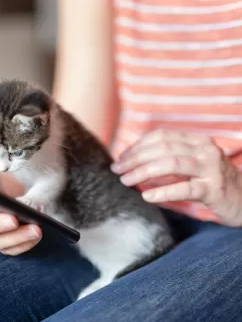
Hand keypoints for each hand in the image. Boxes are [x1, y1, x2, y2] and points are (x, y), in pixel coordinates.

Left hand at [111, 129, 241, 226]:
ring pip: (170, 164)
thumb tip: (132, 158)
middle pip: (162, 148)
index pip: (160, 136)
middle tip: (117, 170)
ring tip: (126, 180)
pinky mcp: (214, 189)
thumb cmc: (210, 181)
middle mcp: (204, 149)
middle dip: (135, 158)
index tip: (120, 158)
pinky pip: (185, 188)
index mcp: (196, 140)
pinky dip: (163, 191)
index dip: (137, 146)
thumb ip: (167, 156)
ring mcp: (210, 168)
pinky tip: (146, 195)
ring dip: (143, 172)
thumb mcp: (191, 162)